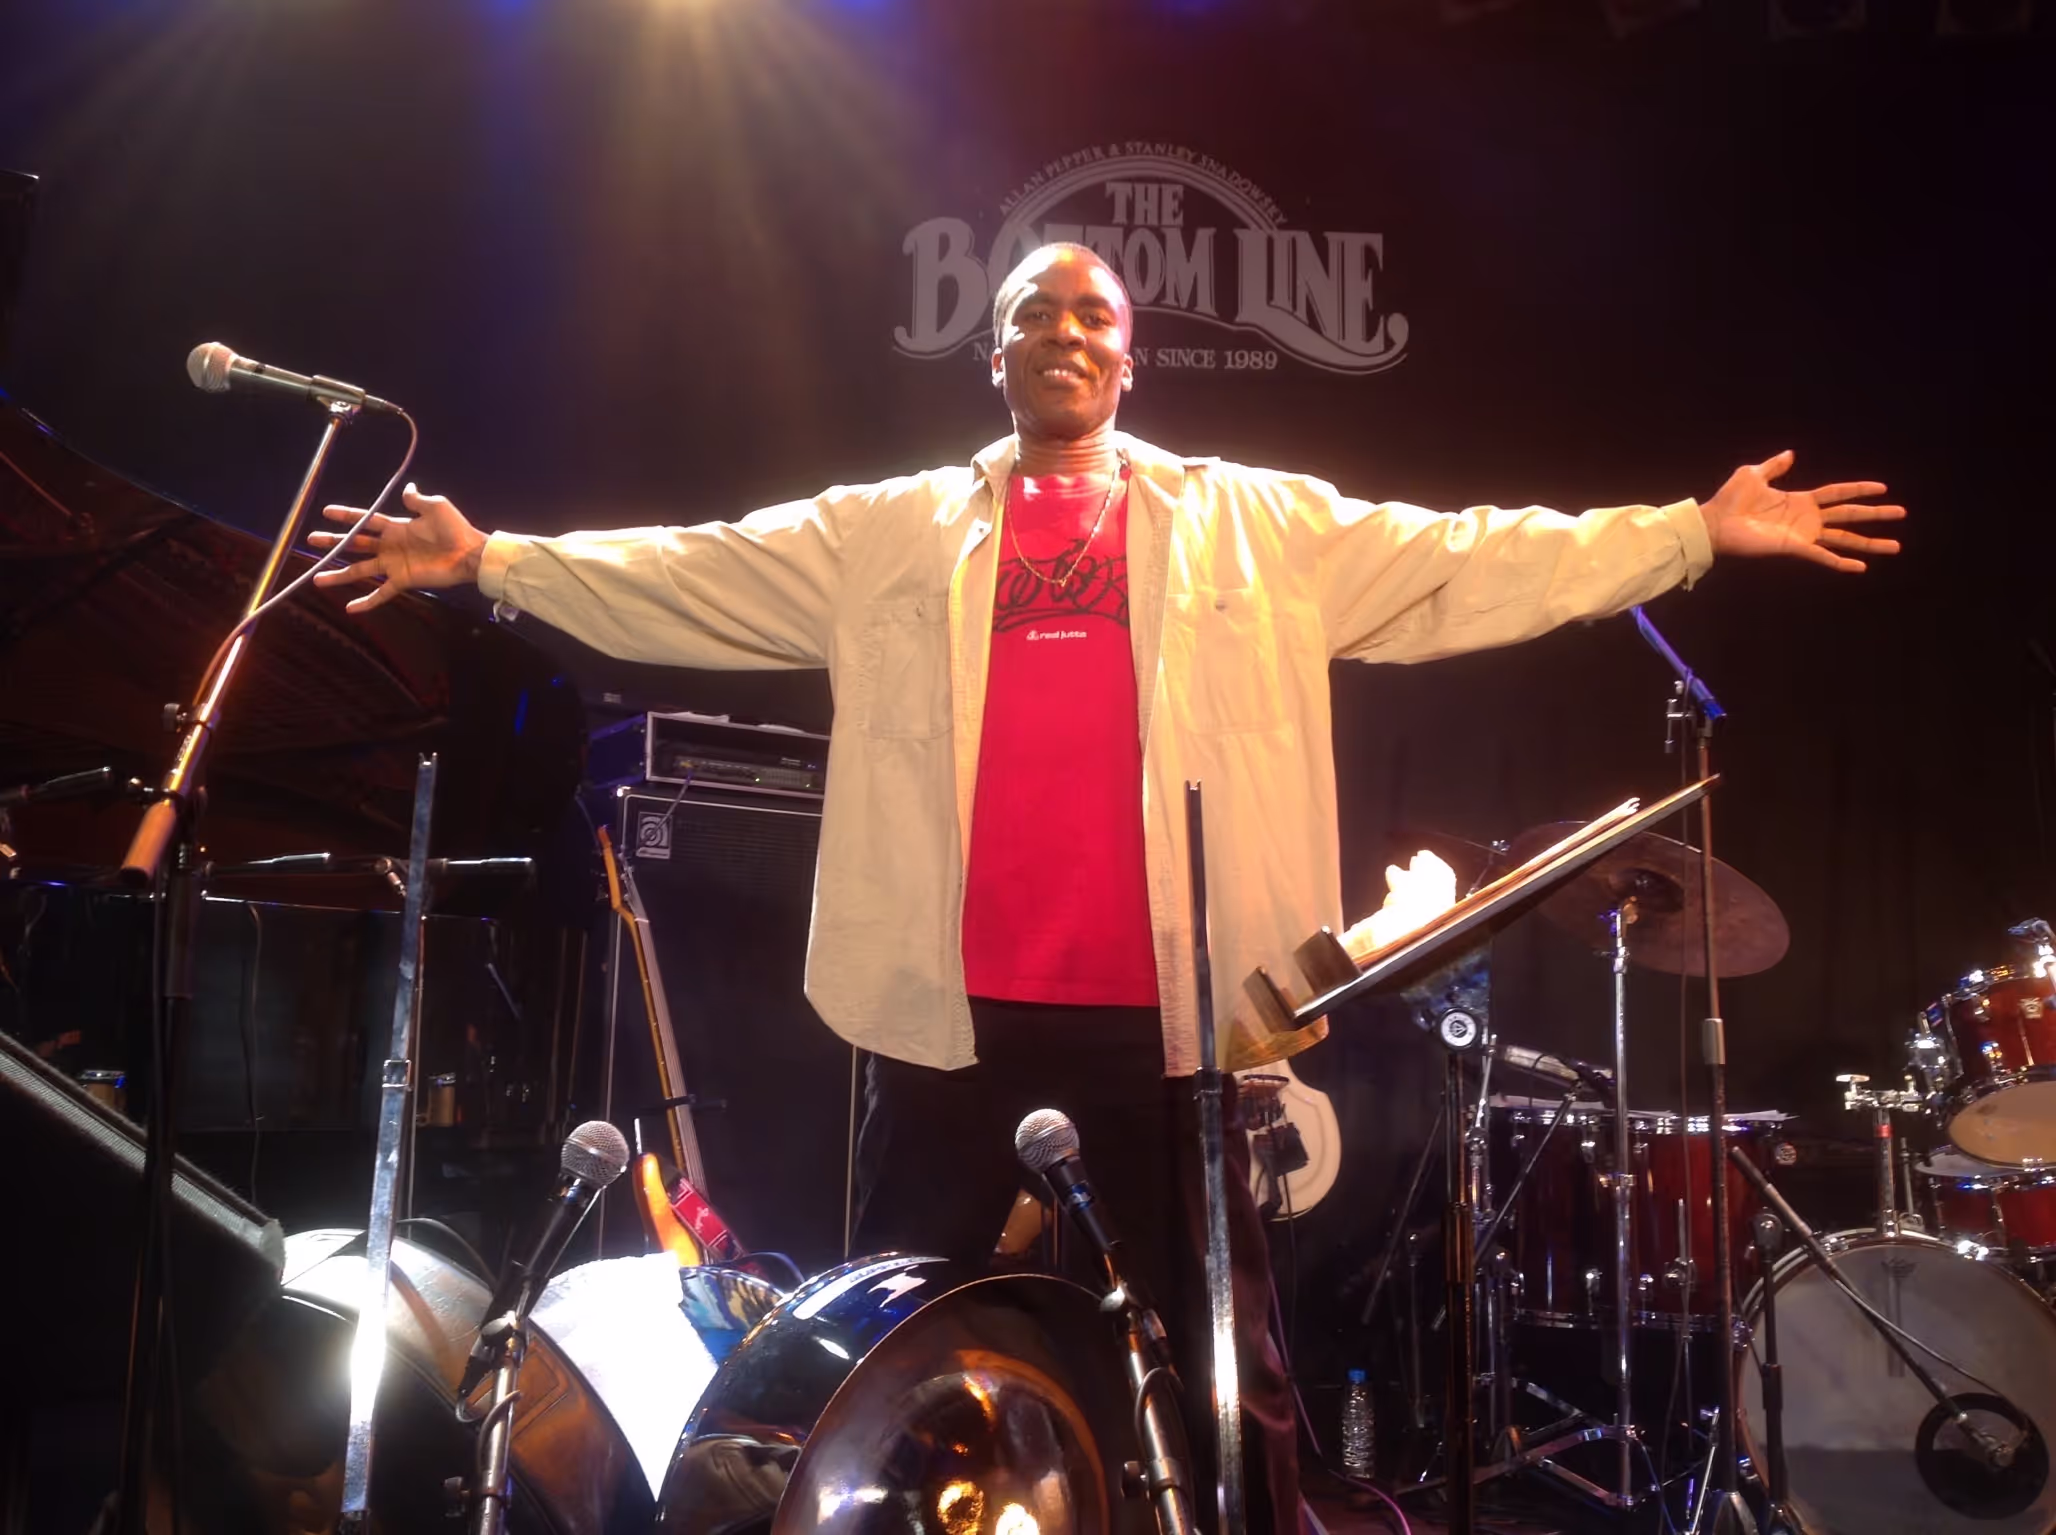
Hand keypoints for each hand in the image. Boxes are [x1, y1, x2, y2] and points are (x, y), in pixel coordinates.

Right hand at [309, 483, 488, 612]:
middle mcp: (390, 546)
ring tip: (316, 578)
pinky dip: (366, 601)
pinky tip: (350, 608)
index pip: (365, 520)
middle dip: (333, 542)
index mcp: (396, 527)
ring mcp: (395, 565)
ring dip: (339, 574)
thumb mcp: (435, 506)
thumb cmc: (455, 528)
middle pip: (355, 544)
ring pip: (360, 569)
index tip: (326, 512)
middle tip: (312, 540)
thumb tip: (407, 487)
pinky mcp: (403, 581)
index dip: (346, 516)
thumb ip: (416, 499)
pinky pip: (381, 593)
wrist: (470, 553)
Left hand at [1700, 450, 1904, 572]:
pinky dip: (1841, 562)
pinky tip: (1861, 567)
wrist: (1714, 522)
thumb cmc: (1730, 500)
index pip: (1838, 493)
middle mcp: (1807, 518)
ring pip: (1844, 539)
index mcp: (1800, 499)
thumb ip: (1774, 466)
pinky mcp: (1794, 547)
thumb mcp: (1753, 474)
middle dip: (1876, 515)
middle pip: (1849, 515)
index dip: (1859, 489)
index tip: (1883, 488)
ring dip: (1870, 543)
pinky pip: (1823, 556)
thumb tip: (1791, 453)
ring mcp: (1803, 535)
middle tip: (1902, 513)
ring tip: (1896, 546)